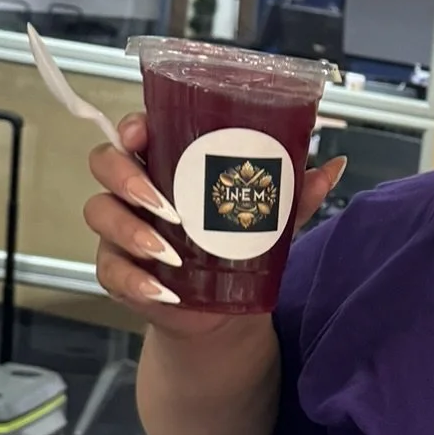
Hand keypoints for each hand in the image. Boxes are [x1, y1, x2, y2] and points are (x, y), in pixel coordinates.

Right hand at [84, 112, 345, 331]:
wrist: (226, 307)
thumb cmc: (237, 247)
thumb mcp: (269, 219)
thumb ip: (294, 194)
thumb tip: (333, 167)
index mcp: (166, 165)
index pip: (134, 132)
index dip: (130, 127)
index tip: (141, 132)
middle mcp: (136, 192)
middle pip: (105, 164)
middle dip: (125, 176)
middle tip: (160, 199)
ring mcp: (121, 231)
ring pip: (100, 213)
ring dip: (130, 230)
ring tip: (165, 248)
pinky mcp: (119, 272)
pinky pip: (111, 270)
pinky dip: (135, 280)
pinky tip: (160, 289)